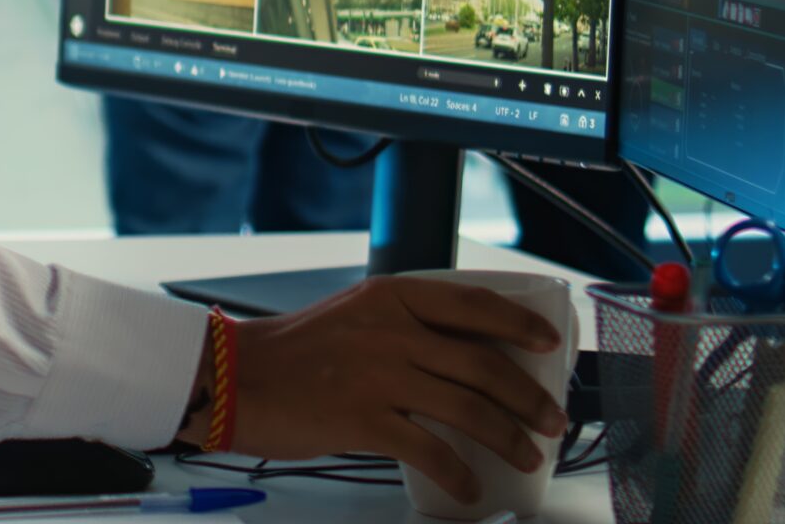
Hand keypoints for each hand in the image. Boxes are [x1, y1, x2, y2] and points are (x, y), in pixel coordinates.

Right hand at [192, 277, 567, 503]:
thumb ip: (402, 327)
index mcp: (390, 297)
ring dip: (508, 437)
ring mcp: (378, 376)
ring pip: (468, 409)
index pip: (473, 305)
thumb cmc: (292, 352)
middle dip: (528, 397)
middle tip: (551, 419)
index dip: (520, 324)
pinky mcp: (364, 420)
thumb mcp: (352, 316)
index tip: (550, 343)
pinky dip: (459, 474)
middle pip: (482, 364)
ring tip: (527, 456)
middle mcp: (390, 331)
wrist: (233, 377)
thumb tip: (462, 360)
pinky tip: (470, 488)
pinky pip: (430, 451)